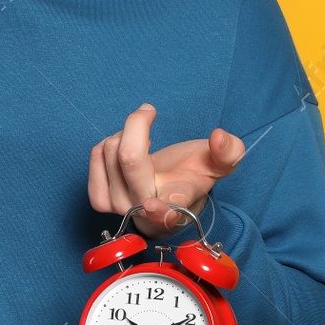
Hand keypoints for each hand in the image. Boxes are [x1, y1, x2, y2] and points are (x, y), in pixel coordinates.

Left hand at [88, 103, 246, 240]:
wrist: (171, 190)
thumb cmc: (195, 173)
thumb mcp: (221, 163)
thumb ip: (229, 151)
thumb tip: (219, 137)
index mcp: (177, 205)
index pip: (166, 213)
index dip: (159, 212)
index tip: (153, 206)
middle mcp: (146, 210)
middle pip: (130, 160)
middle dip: (138, 124)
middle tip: (149, 111)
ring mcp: (120, 207)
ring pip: (109, 153)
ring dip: (124, 134)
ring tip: (140, 139)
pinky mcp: (101, 200)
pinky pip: (95, 157)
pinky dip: (107, 143)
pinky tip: (123, 145)